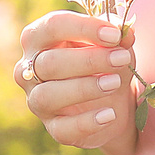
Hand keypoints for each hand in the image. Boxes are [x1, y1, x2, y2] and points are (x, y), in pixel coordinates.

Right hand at [16, 10, 138, 154]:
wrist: (114, 104)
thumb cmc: (105, 64)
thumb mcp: (114, 46)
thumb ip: (118, 37)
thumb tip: (125, 33)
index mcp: (39, 38)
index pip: (52, 26)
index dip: (83, 28)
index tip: (115, 34)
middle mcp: (28, 69)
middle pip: (49, 62)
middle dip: (89, 60)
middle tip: (122, 58)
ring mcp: (37, 100)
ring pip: (48, 95)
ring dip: (84, 88)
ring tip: (115, 83)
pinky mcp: (52, 127)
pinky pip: (63, 128)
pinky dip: (87, 122)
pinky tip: (109, 115)